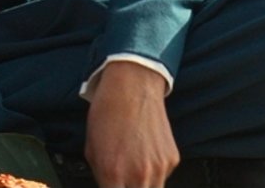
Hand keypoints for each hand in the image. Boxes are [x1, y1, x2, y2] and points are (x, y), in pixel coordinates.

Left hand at [84, 60, 178, 187]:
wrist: (132, 87)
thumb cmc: (108, 113)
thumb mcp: (92, 150)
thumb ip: (101, 176)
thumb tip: (107, 185)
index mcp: (113, 175)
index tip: (112, 186)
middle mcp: (139, 175)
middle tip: (124, 181)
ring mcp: (159, 168)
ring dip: (142, 185)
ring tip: (133, 168)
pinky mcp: (172, 159)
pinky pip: (163, 176)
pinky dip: (154, 172)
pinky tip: (144, 154)